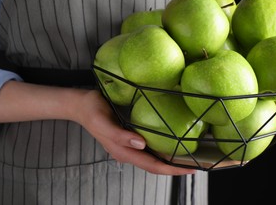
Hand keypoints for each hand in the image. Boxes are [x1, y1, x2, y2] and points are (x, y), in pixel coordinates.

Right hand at [75, 90, 195, 174]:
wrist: (80, 105)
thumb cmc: (92, 110)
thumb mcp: (103, 121)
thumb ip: (120, 135)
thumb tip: (141, 144)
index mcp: (123, 151)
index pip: (152, 165)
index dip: (171, 169)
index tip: (189, 169)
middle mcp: (127, 152)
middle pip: (155, 165)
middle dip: (175, 168)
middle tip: (195, 165)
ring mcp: (128, 147)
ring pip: (152, 159)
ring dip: (169, 160)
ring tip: (187, 157)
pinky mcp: (128, 139)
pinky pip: (148, 149)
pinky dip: (161, 150)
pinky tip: (170, 144)